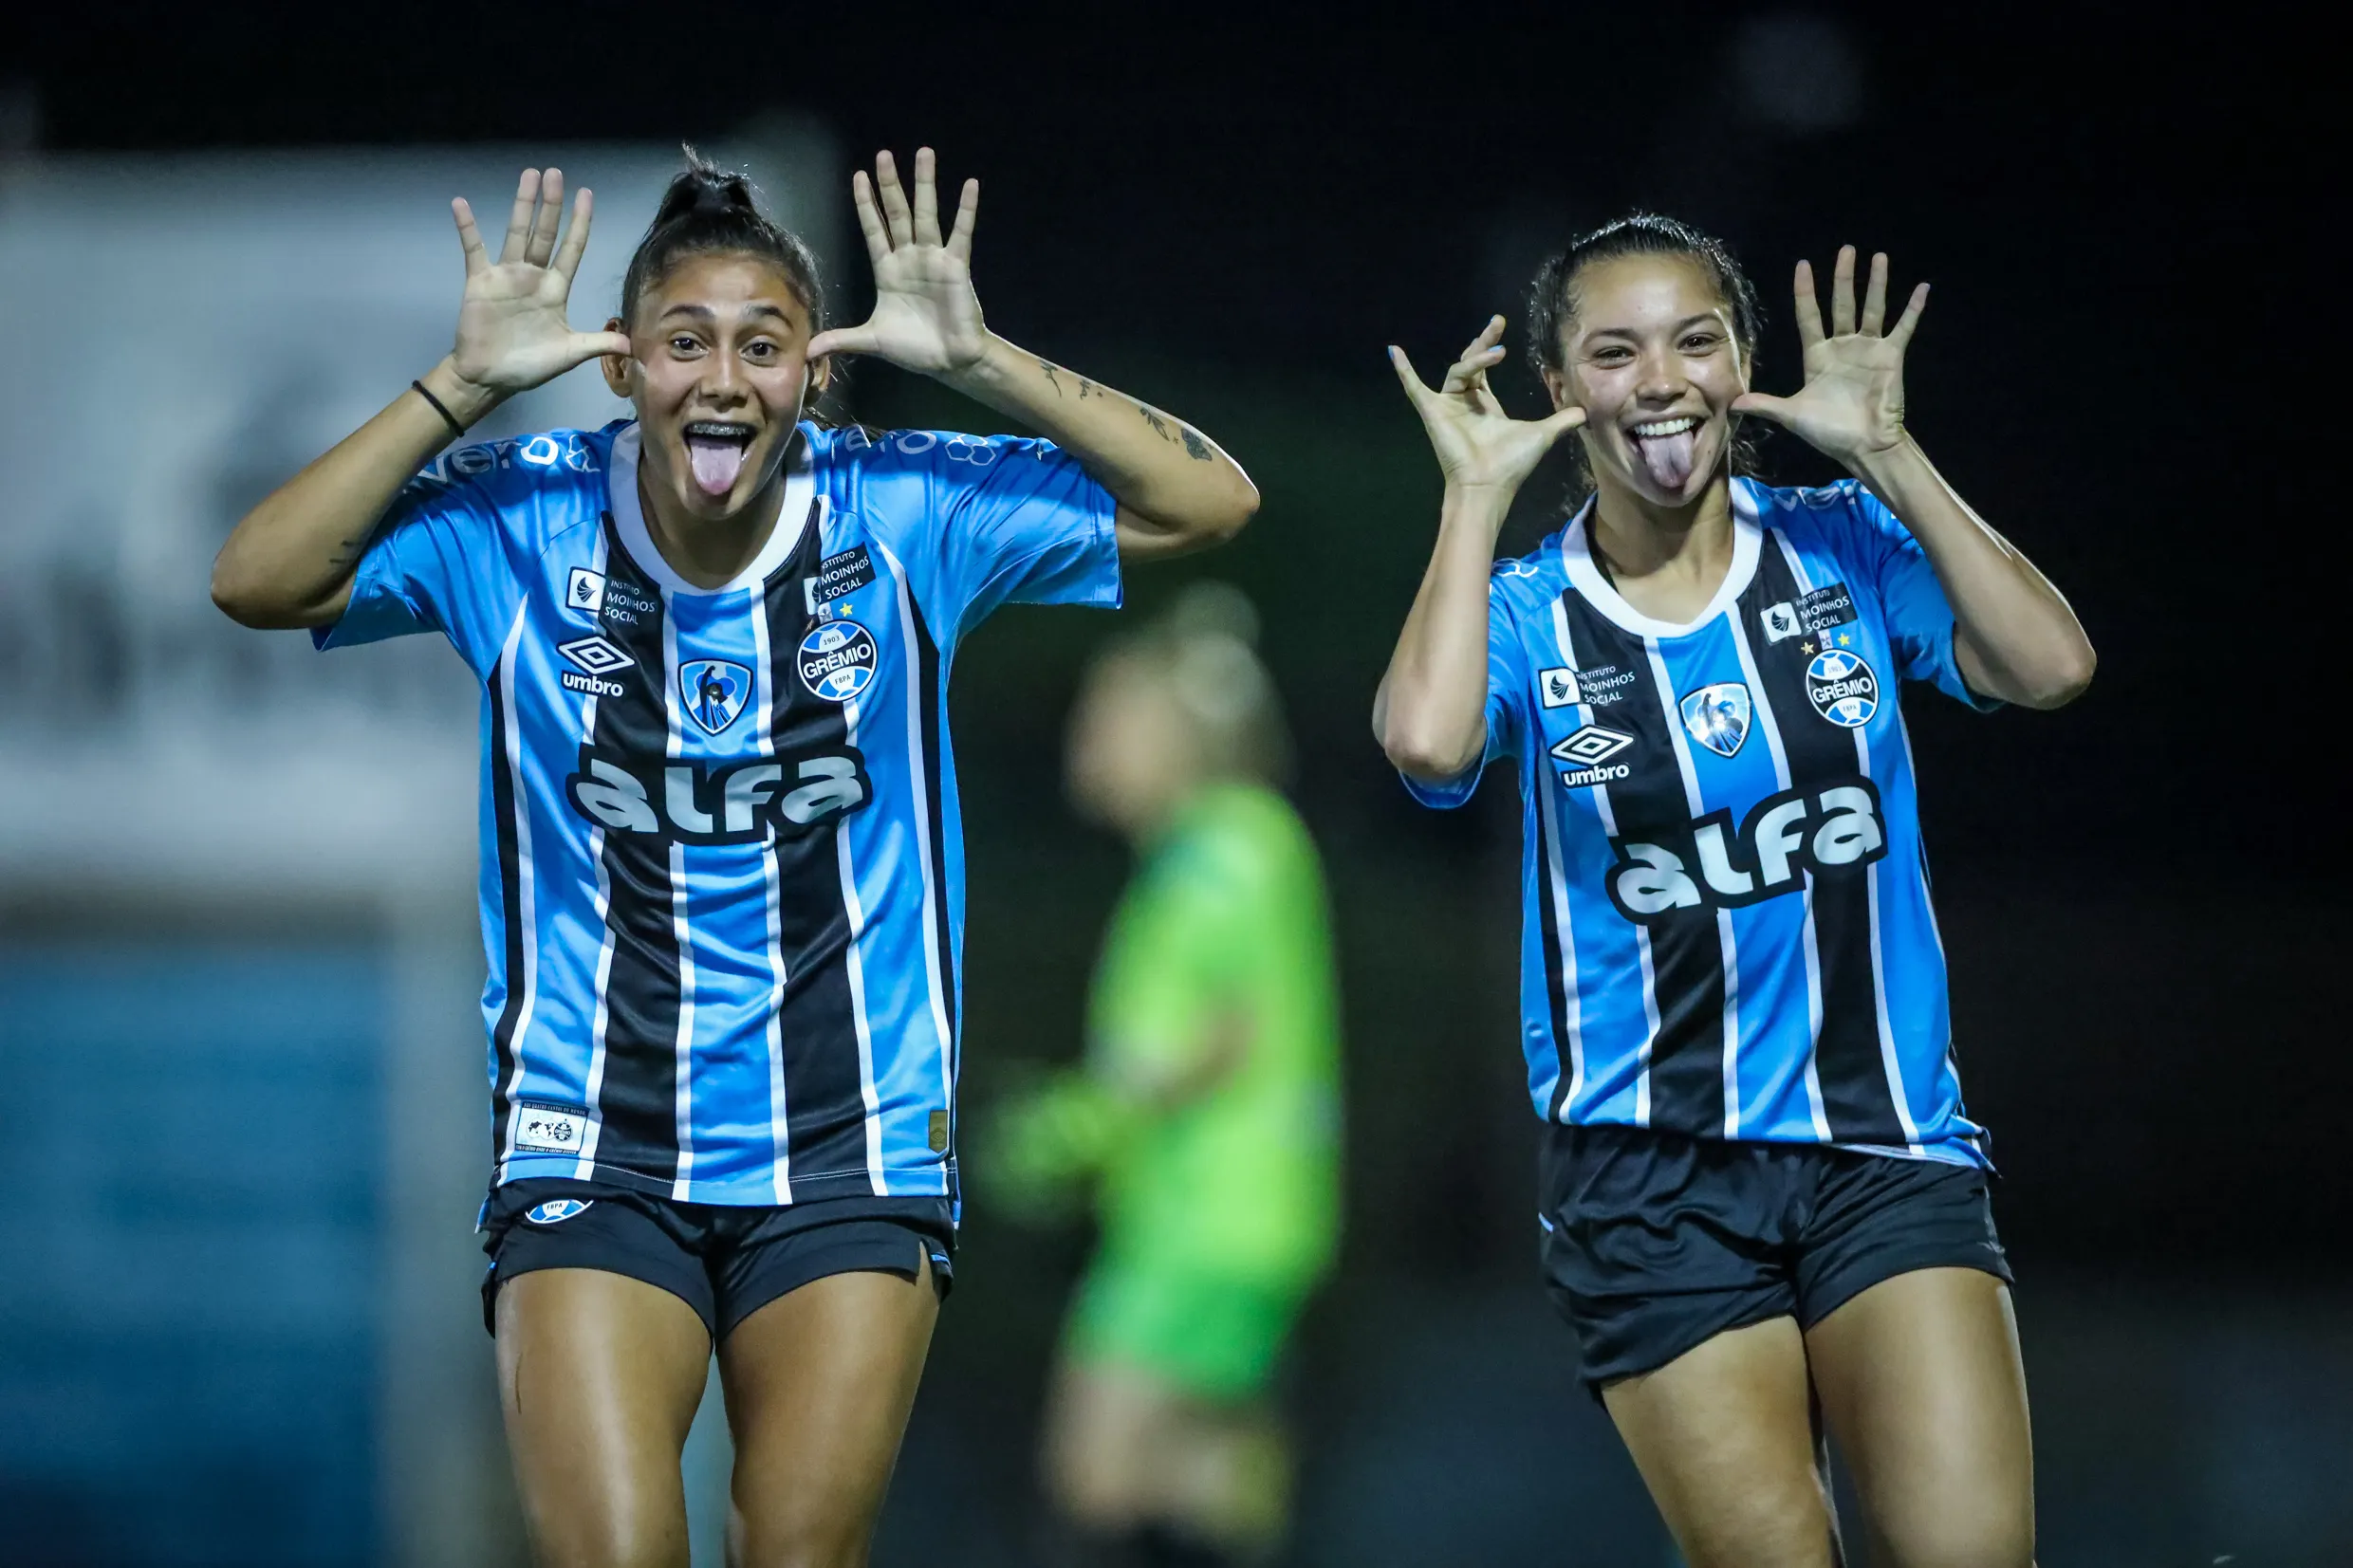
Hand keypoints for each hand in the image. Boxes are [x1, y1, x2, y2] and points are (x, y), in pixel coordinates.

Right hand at [447, 168, 630, 405]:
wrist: (490, 378)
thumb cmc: (529, 366)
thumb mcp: (569, 354)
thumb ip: (598, 343)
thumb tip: (633, 344)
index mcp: (555, 289)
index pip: (572, 249)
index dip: (580, 224)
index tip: (587, 195)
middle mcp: (533, 276)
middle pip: (545, 233)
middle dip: (552, 205)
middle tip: (555, 173)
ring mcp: (506, 275)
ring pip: (516, 233)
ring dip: (523, 205)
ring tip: (529, 176)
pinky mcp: (480, 281)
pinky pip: (473, 249)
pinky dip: (467, 227)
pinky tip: (461, 204)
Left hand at [807, 148, 987, 376]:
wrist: (951, 361)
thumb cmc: (915, 348)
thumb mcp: (872, 341)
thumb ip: (841, 340)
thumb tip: (806, 353)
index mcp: (887, 270)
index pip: (874, 228)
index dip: (866, 203)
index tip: (859, 176)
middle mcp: (909, 258)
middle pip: (897, 212)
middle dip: (890, 184)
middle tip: (884, 154)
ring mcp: (933, 258)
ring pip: (926, 213)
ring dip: (925, 183)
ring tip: (924, 152)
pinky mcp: (956, 265)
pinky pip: (961, 233)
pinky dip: (966, 209)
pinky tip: (970, 185)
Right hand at [1391, 317, 1586, 496]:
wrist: (1488, 485)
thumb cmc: (1511, 464)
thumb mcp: (1542, 435)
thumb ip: (1562, 420)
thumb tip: (1584, 411)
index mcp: (1485, 405)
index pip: (1484, 370)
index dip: (1490, 348)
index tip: (1501, 326)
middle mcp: (1464, 402)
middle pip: (1470, 362)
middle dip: (1483, 342)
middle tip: (1498, 321)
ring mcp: (1446, 406)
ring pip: (1458, 371)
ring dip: (1477, 359)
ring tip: (1497, 352)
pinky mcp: (1433, 412)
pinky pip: (1414, 388)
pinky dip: (1403, 371)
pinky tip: (1394, 351)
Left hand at [1734, 246, 1927, 466]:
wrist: (1864, 446)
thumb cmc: (1829, 432)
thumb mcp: (1792, 416)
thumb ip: (1766, 405)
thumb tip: (1733, 404)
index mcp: (1817, 356)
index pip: (1809, 316)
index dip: (1805, 292)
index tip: (1803, 265)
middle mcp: (1842, 347)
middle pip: (1841, 304)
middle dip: (1843, 277)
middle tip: (1846, 249)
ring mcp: (1868, 349)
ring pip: (1872, 308)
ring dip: (1876, 283)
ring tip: (1879, 257)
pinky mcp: (1891, 356)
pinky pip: (1903, 328)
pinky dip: (1913, 309)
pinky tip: (1923, 288)